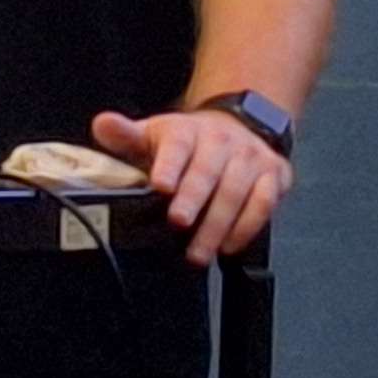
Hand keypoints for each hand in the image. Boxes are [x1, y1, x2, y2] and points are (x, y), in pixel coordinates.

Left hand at [91, 105, 289, 266]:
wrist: (238, 126)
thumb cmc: (188, 143)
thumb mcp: (155, 135)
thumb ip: (126, 137)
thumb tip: (103, 124)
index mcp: (187, 131)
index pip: (177, 145)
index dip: (169, 165)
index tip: (160, 185)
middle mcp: (222, 140)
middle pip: (208, 169)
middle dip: (194, 197)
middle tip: (178, 222)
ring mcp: (250, 157)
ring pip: (237, 190)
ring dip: (218, 224)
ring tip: (198, 253)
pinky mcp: (273, 174)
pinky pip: (264, 201)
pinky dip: (248, 226)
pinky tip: (229, 246)